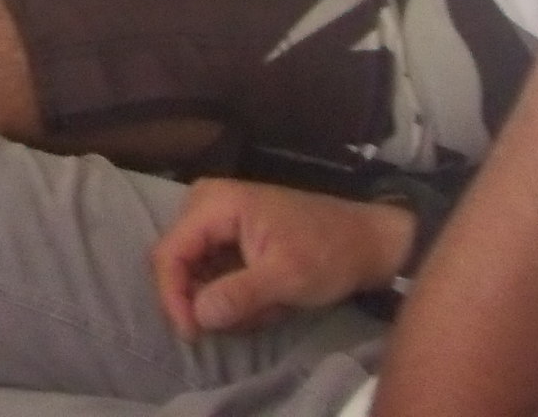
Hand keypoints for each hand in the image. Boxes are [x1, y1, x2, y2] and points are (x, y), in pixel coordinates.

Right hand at [150, 181, 413, 342]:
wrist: (368, 241)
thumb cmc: (330, 252)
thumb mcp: (287, 278)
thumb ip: (239, 294)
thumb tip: (198, 316)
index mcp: (214, 203)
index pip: (169, 254)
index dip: (173, 297)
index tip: (193, 334)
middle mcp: (206, 205)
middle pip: (179, 263)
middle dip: (209, 299)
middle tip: (250, 316)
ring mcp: (216, 219)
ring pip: (196, 273)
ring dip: (227, 300)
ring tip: (270, 306)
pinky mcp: (229, 236)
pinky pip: (213, 273)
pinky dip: (236, 295)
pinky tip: (269, 300)